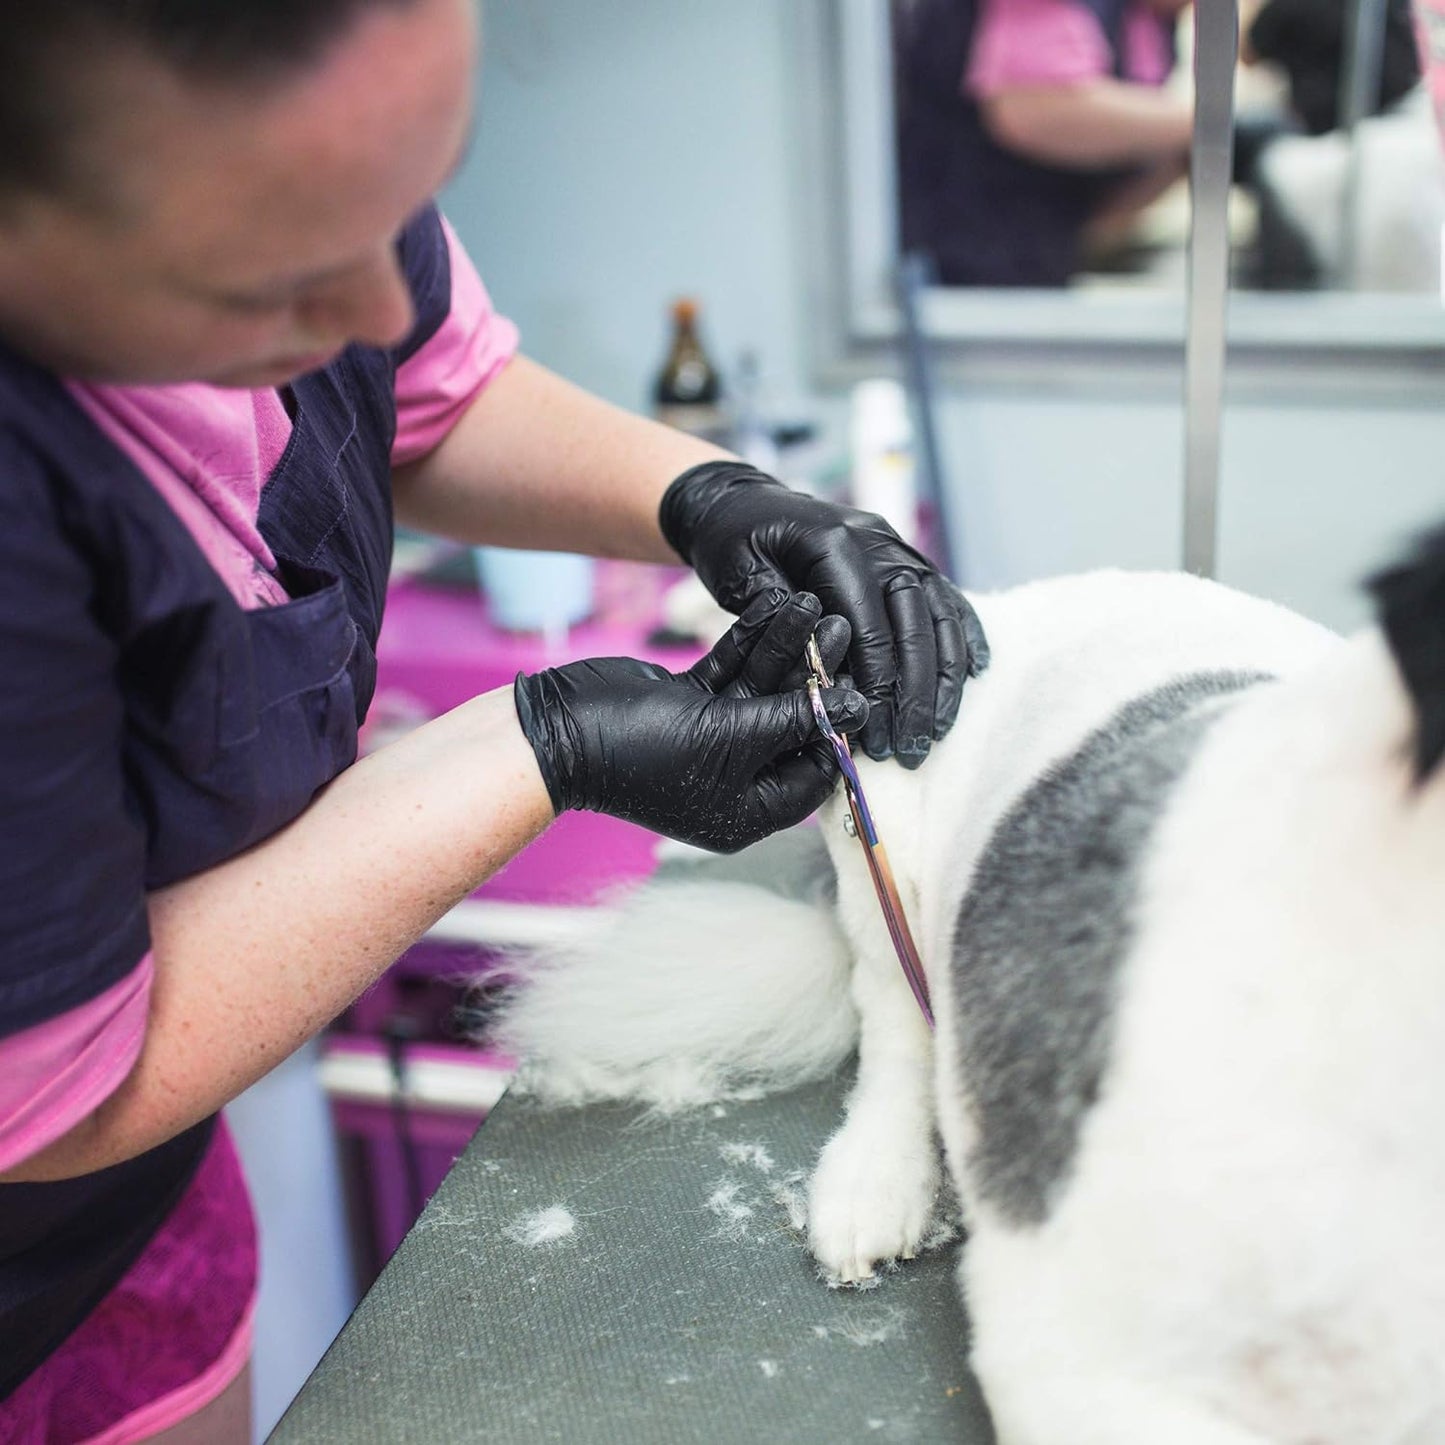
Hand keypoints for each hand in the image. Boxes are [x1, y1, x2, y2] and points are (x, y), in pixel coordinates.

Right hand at [513, 591, 865, 852]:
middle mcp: (734, 778)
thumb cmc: (641, 752)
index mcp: (748, 810)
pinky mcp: (690, 703)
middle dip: (814, 675)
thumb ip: (794, 719)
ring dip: (785, 649)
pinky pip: (731, 671)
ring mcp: (710, 738)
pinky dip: (749, 642)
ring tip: (813, 605)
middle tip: (841, 629)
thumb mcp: (730, 738)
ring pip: (762, 689)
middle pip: (790, 722)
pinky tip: (775, 606)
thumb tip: (853, 708)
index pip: (815, 771)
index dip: (838, 730)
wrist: (558, 731)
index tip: (862, 685)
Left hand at [659, 461, 988, 768]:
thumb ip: (779, 620)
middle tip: (910, 748)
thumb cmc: (730, 542)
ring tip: (936, 730)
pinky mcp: (904, 556)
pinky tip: (973, 672)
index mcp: (833, 542)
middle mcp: (876, 540)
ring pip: (939, 612)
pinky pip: (945, 596)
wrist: (739, 501)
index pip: (869, 622)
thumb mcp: (737, 576)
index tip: (876, 734)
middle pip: (914, 621)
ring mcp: (896, 546)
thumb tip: (818, 671)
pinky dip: (962, 634)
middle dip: (917, 691)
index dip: (878, 682)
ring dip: (944, 675)